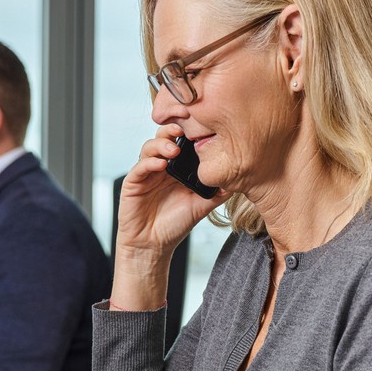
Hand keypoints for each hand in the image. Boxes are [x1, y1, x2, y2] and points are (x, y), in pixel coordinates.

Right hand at [116, 125, 226, 255]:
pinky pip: (139, 167)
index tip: (199, 125)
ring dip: (161, 145)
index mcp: (177, 168)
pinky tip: (161, 164)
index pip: (180, 141)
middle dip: (172, 130)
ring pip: (149, 148)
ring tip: (174, 150)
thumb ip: (217, 192)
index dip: (187, 131)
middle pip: (163, 138)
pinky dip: (149, 162)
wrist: (154, 245)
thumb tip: (238, 179)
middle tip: (183, 130)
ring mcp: (146, 173)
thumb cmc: (175, 224)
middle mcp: (160, 167)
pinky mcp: (133, 183)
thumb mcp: (202, 206)